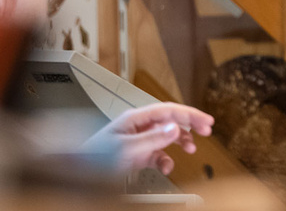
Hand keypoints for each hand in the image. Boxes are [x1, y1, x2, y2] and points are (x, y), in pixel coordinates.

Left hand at [81, 102, 213, 174]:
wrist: (78, 174)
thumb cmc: (95, 157)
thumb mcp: (127, 148)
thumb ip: (152, 138)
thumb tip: (175, 128)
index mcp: (136, 119)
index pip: (168, 111)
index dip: (189, 114)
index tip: (206, 121)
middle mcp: (138, 127)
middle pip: (170, 121)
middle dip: (189, 125)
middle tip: (207, 130)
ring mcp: (137, 141)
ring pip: (166, 137)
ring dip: (180, 142)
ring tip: (190, 149)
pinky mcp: (136, 155)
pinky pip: (157, 154)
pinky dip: (164, 160)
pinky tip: (166, 167)